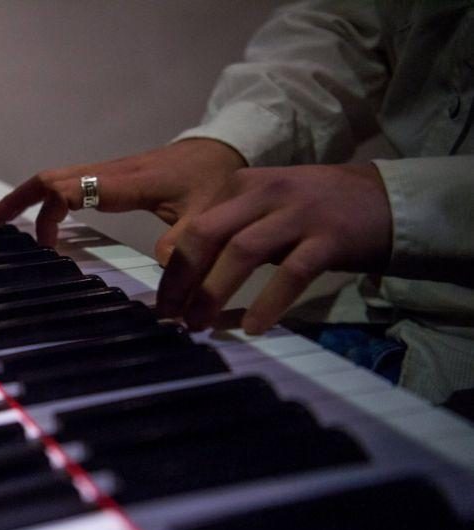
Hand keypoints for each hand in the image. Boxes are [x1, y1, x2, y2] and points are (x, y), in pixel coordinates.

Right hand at [0, 139, 246, 250]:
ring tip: (6, 225)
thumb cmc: (212, 182)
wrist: (220, 150)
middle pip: (51, 178)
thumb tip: (162, 281)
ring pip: (56, 179)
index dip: (49, 210)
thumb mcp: (205, 216)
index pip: (73, 188)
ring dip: (29, 200)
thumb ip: (183, 248)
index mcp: (125, 182)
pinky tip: (46, 224)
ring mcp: (107, 173)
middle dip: (18, 200)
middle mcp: (109, 173)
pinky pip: (69, 185)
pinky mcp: (110, 177)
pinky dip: (48, 202)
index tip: (41, 244)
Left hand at [158, 163, 391, 333]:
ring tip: (199, 325)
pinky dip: (268, 302)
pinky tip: (253, 327)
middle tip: (170, 316)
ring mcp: (299, 212)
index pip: (194, 226)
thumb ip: (225, 232)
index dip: (171, 267)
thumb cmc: (314, 214)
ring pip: (242, 252)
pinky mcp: (330, 237)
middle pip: (208, 234)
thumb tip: (174, 267)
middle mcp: (266, 192)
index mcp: (243, 184)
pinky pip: (291, 273)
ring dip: (213, 293)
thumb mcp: (263, 212)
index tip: (161, 302)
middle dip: (182, 279)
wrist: (385, 201)